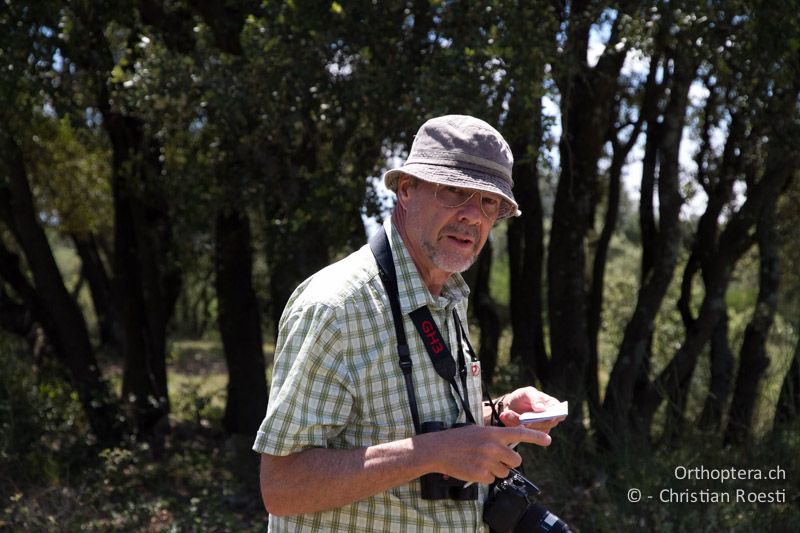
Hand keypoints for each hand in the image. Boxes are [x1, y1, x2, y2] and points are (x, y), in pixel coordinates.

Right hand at [419, 424, 550, 484]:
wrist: (439, 449)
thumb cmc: (458, 439)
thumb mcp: (478, 431)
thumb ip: (495, 438)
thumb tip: (508, 449)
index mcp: (493, 433)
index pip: (519, 433)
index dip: (536, 437)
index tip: (548, 440)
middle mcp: (493, 446)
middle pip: (516, 461)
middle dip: (509, 463)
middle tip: (495, 459)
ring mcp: (487, 461)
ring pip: (504, 472)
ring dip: (495, 470)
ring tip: (479, 462)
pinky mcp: (481, 474)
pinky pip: (491, 480)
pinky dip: (484, 477)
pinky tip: (473, 468)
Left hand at [498, 386, 564, 432]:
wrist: (510, 406)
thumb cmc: (523, 397)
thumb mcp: (528, 393)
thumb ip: (535, 398)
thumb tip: (542, 409)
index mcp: (553, 407)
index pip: (560, 414)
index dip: (555, 417)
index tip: (546, 416)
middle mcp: (549, 420)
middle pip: (546, 425)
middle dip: (532, 421)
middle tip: (520, 417)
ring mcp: (540, 430)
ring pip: (533, 431)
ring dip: (518, 422)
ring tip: (507, 413)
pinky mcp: (529, 435)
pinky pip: (522, 433)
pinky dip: (512, 425)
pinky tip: (505, 416)